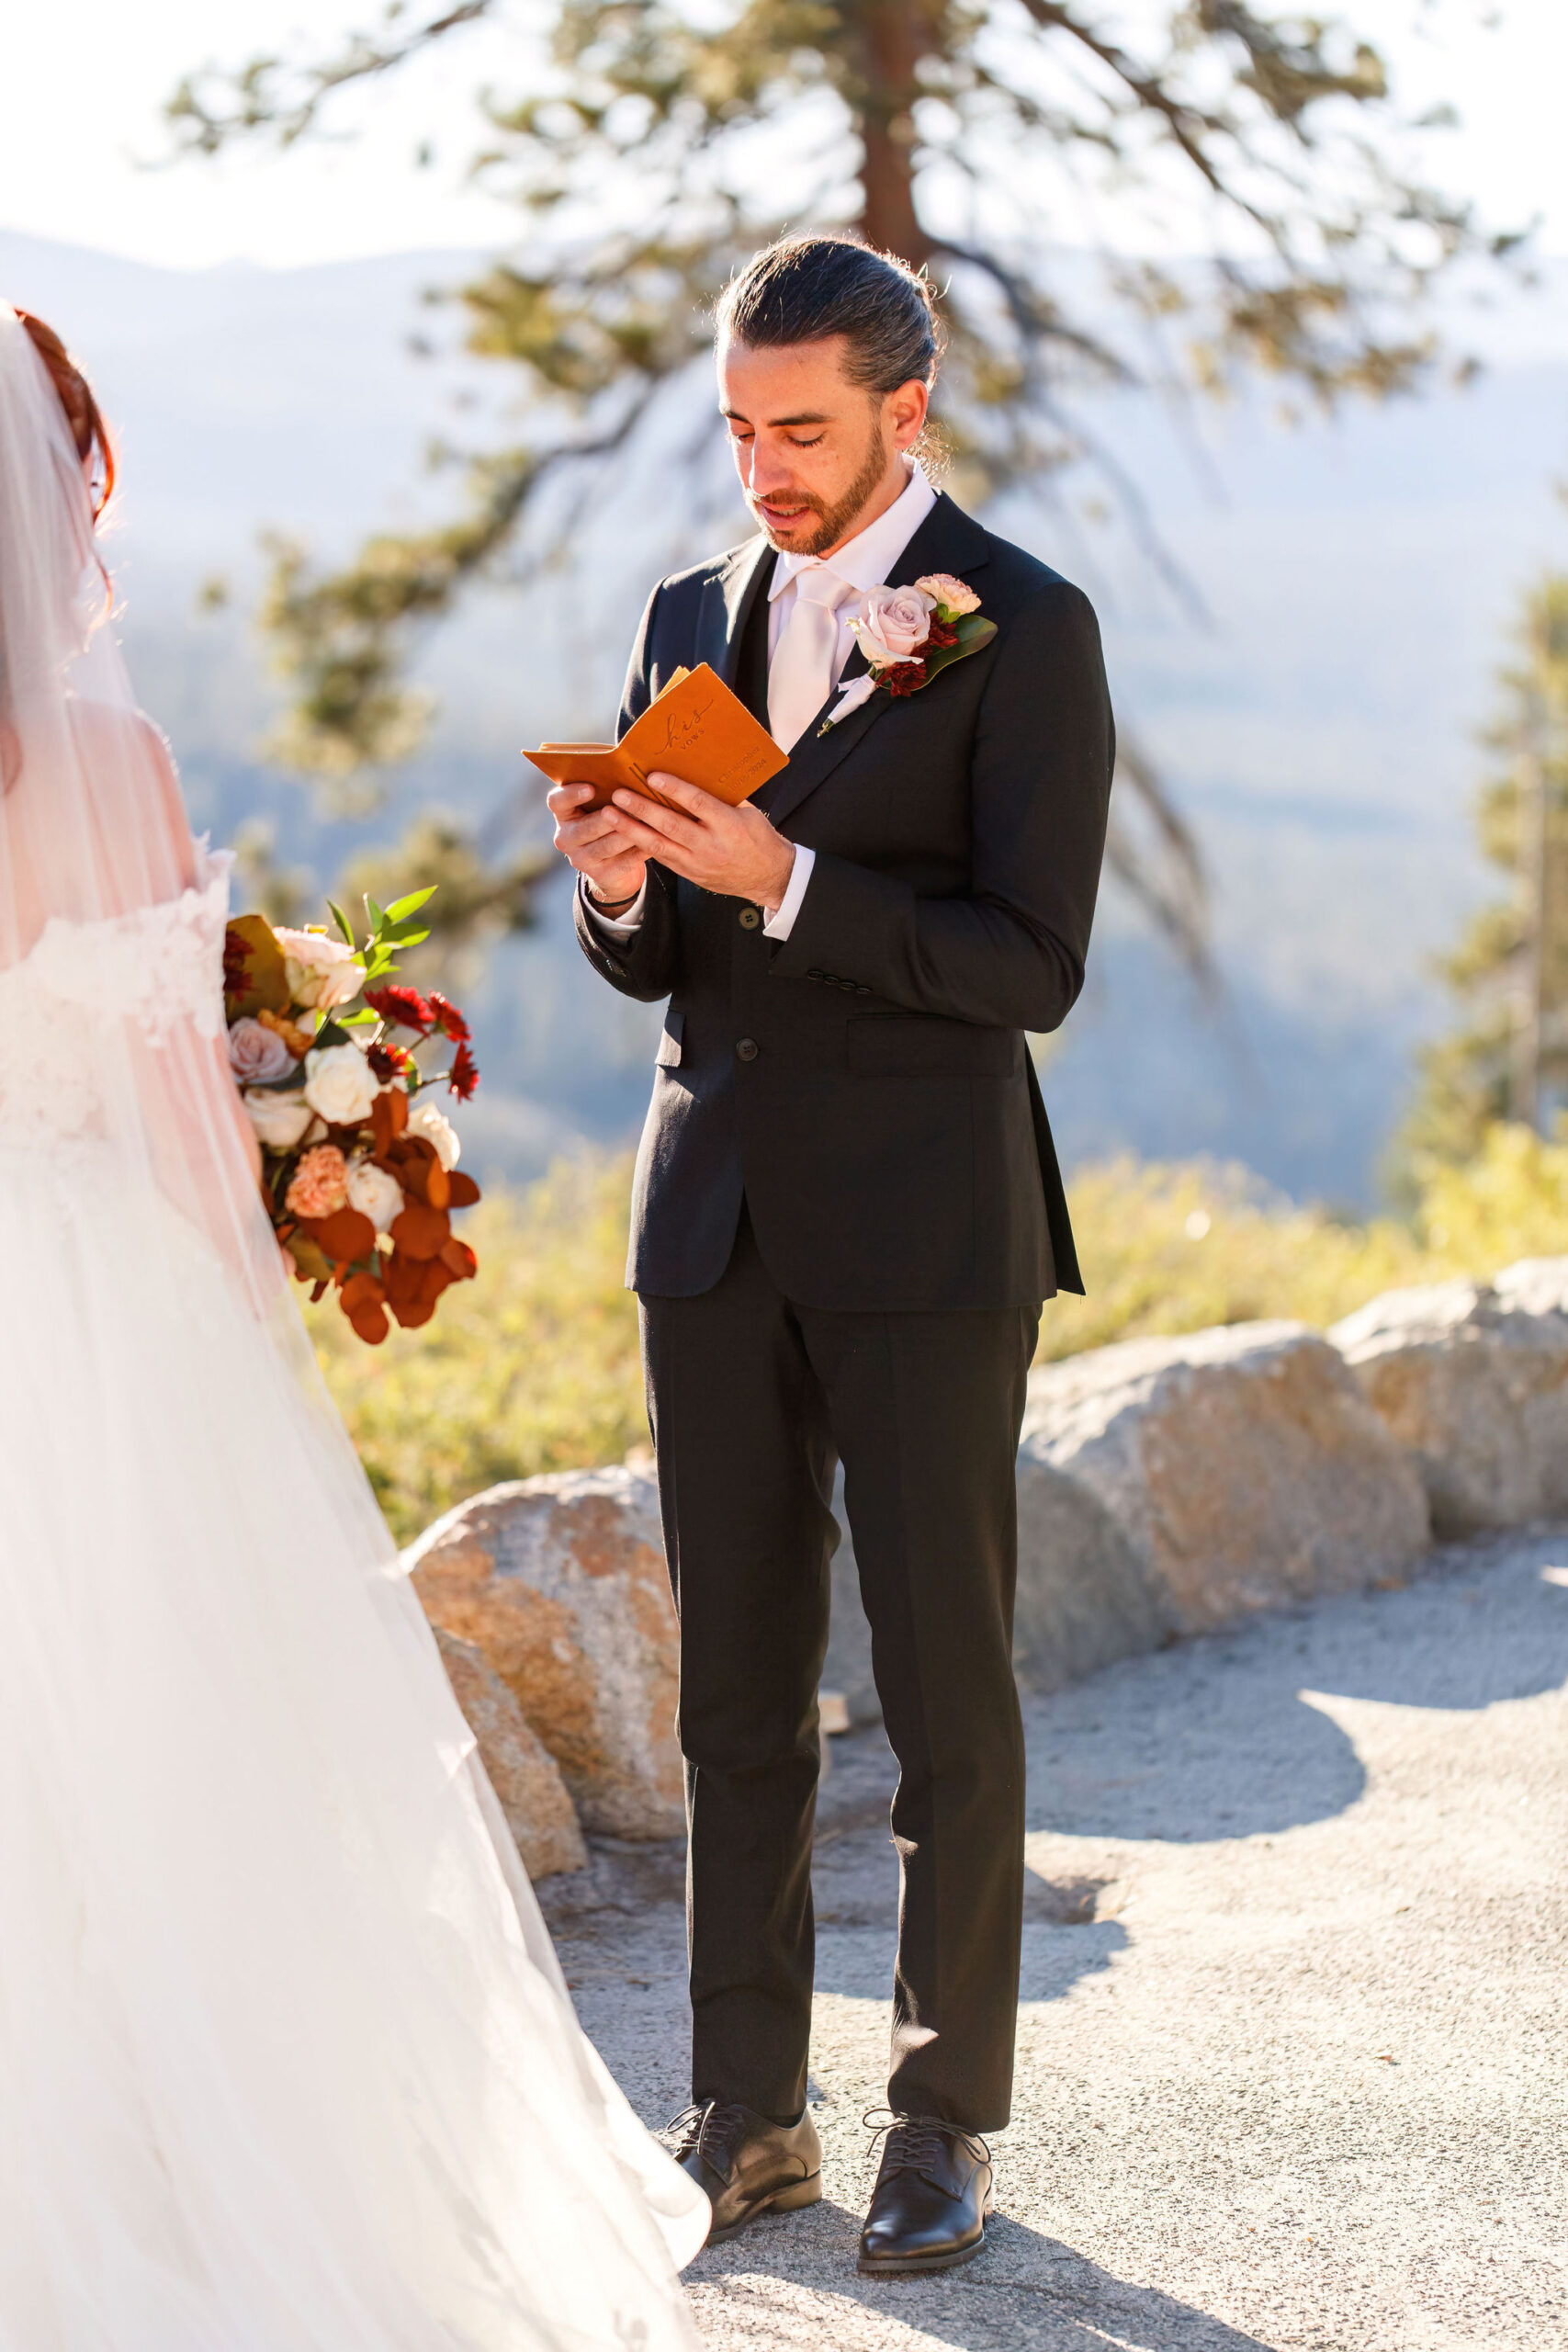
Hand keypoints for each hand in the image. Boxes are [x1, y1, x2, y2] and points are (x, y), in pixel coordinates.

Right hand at [547, 781, 647, 906]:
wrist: (613, 863)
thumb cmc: (610, 817)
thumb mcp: (603, 801)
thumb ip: (606, 783)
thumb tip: (623, 758)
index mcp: (563, 813)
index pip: (557, 802)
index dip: (572, 795)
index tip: (591, 788)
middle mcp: (565, 837)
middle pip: (585, 827)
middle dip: (612, 816)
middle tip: (631, 806)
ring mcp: (580, 859)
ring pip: (607, 846)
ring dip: (629, 833)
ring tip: (648, 821)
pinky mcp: (599, 875)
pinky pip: (622, 862)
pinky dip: (640, 851)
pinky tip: (656, 840)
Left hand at [608, 774, 794, 909]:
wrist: (769, 877)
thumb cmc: (758, 838)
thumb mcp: (747, 813)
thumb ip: (721, 796)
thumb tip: (694, 771)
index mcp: (729, 825)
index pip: (697, 804)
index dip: (674, 789)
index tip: (652, 777)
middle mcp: (711, 845)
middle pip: (670, 825)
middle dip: (641, 809)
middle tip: (619, 795)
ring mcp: (698, 863)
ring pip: (658, 845)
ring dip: (631, 829)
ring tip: (609, 815)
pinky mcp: (690, 874)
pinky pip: (661, 858)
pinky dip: (641, 843)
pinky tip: (625, 832)